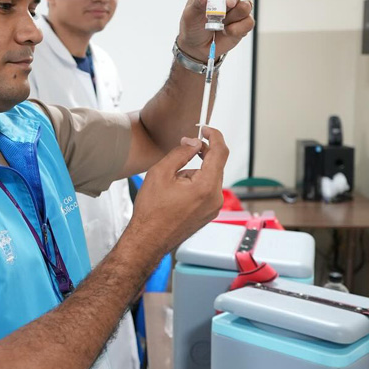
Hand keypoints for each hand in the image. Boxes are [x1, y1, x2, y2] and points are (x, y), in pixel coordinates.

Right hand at [129, 127, 228, 257]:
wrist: (148, 239)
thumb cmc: (151, 212)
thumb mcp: (161, 172)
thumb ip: (181, 153)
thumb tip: (194, 142)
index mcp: (206, 186)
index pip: (220, 152)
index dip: (214, 136)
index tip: (206, 129)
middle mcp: (215, 198)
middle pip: (215, 165)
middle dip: (200, 155)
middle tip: (183, 149)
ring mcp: (213, 208)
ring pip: (210, 178)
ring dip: (195, 172)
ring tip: (172, 183)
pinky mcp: (208, 214)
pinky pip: (207, 191)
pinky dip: (195, 184)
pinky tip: (177, 192)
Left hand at [177, 0, 254, 61]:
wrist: (197, 46)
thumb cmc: (193, 27)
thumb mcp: (190, 15)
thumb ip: (197, 2)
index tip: (229, 1)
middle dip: (232, 6)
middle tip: (221, 16)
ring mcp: (237, 6)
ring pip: (246, 6)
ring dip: (231, 19)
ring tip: (219, 24)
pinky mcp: (244, 20)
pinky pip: (249, 22)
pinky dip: (237, 29)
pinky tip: (226, 31)